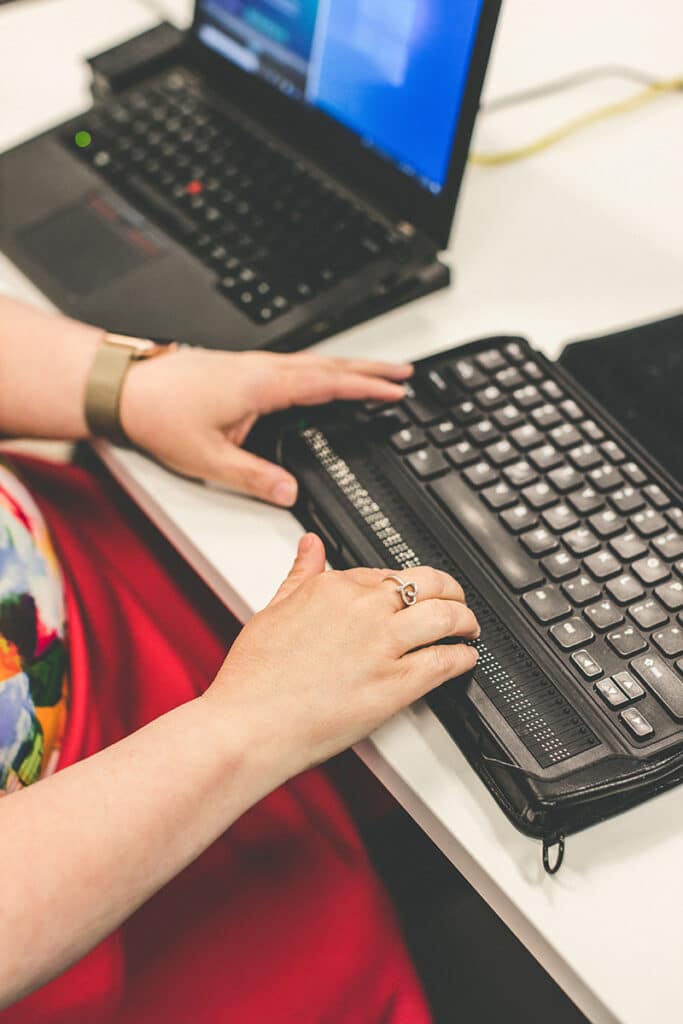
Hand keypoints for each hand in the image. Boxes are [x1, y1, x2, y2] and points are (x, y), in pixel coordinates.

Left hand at [120, 347, 411, 504]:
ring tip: (377, 373)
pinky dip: (324, 369)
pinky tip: (325, 378)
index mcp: (263, 387)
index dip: (365, 388)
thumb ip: (255, 478)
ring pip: (315, 362)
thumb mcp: (209, 460)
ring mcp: (255, 366)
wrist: (127, 388)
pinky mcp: (245, 369)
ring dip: (349, 367)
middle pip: (329, 365)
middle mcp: (263, 370)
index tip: (395, 391)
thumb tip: (290, 493)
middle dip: (370, 370)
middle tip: (405, 374)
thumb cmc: (161, 415)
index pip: (327, 384)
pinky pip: (297, 365)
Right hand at [203, 534, 479, 781]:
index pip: (387, 574)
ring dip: (464, 621)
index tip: (409, 596)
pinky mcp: (397, 683)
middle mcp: (364, 609)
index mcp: (333, 586)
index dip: (403, 586)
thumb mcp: (273, 609)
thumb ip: (299, 574)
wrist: (249, 724)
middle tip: (456, 601)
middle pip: (428, 585)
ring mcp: (383, 645)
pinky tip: (465, 659)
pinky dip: (463, 658)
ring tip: (468, 628)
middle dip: (449, 591)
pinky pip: (445, 661)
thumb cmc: (255, 676)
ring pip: (445, 617)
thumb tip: (310, 545)